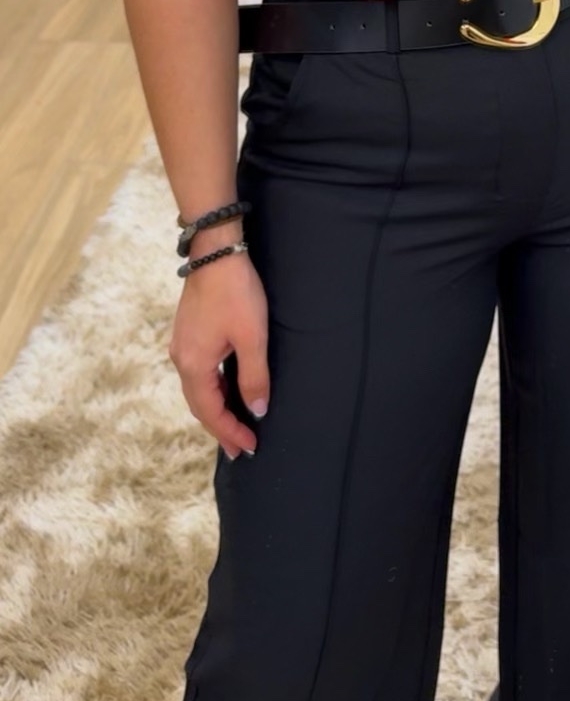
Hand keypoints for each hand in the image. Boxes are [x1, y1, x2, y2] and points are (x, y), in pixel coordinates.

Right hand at [169, 253, 269, 460]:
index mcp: (195, 365)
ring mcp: (182, 346)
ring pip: (196, 390)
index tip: (249, 448)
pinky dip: (210, 391)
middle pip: (199, 405)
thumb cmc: (236, 293)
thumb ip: (254, 376)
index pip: (210, 412)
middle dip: (220, 428)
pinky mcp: (187, 333)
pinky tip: (223, 392)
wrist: (215, 252)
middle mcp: (181, 359)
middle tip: (239, 448)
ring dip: (214, 410)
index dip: (230, 432)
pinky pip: (197, 374)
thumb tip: (257, 410)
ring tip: (232, 427)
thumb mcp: (252, 337)